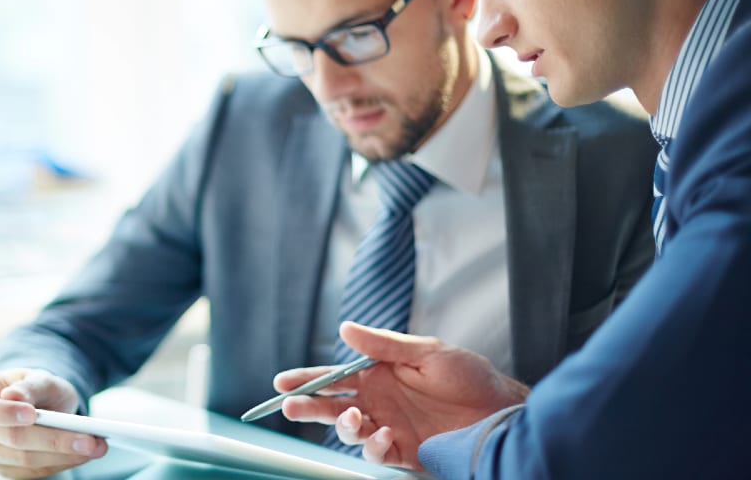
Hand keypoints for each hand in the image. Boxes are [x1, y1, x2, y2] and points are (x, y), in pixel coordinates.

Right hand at [0, 369, 107, 477]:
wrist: (40, 404)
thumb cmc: (36, 388)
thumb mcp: (39, 377)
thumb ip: (30, 386)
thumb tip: (13, 397)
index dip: (3, 413)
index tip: (32, 415)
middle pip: (10, 438)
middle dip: (52, 440)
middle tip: (88, 438)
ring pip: (25, 460)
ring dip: (63, 455)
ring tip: (95, 446)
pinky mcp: (7, 468)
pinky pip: (33, 472)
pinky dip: (61, 463)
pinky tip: (82, 454)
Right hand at [277, 322, 527, 469]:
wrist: (502, 412)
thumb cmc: (470, 377)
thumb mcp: (427, 351)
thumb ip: (384, 344)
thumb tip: (345, 329)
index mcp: (379, 375)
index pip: (334, 377)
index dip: (307, 380)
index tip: (283, 382)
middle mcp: (379, 403)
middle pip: (332, 406)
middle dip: (308, 407)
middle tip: (290, 406)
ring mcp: (390, 428)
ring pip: (350, 432)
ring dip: (343, 426)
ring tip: (352, 418)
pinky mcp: (404, 453)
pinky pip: (377, 454)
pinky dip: (374, 447)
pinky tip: (383, 435)